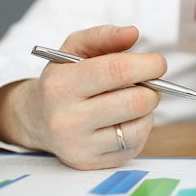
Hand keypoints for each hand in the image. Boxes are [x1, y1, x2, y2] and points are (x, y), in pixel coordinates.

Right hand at [0, 25, 165, 169]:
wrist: (36, 118)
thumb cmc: (63, 79)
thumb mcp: (74, 49)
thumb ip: (103, 36)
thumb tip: (132, 33)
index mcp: (60, 85)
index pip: (117, 71)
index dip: (147, 65)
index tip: (158, 63)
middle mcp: (66, 119)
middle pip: (135, 102)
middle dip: (153, 89)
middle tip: (149, 83)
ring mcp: (78, 145)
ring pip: (139, 126)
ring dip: (147, 110)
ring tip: (133, 101)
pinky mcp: (91, 163)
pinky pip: (134, 145)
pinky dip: (139, 128)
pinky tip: (125, 119)